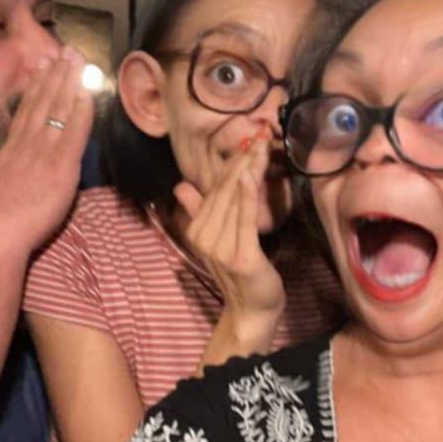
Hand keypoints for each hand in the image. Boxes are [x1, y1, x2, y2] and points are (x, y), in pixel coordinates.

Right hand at [0, 46, 92, 252]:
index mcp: (12, 150)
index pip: (26, 112)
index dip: (36, 89)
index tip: (42, 69)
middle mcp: (27, 143)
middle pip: (42, 103)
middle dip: (56, 75)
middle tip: (65, 51)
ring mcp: (44, 152)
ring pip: (58, 110)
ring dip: (70, 83)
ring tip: (78, 60)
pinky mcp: (61, 165)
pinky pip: (74, 132)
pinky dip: (82, 110)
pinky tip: (89, 93)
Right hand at [175, 132, 284, 349]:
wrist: (251, 308)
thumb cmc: (239, 271)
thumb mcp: (217, 239)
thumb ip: (199, 211)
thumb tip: (180, 186)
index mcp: (197, 229)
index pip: (213, 189)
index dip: (230, 163)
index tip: (247, 139)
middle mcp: (204, 236)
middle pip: (224, 190)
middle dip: (242, 160)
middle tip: (260, 133)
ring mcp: (221, 248)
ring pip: (235, 200)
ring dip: (248, 169)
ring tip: (262, 144)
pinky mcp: (241, 257)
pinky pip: (244, 220)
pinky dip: (247, 196)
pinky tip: (250, 175)